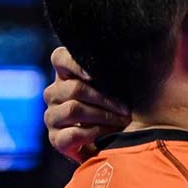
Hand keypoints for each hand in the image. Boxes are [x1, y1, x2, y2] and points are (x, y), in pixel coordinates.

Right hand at [43, 47, 130, 162]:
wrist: (124, 141)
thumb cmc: (127, 105)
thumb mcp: (126, 84)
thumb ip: (123, 66)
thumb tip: (134, 47)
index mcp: (69, 74)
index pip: (60, 58)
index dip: (74, 63)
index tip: (95, 75)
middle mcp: (55, 93)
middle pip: (74, 88)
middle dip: (105, 99)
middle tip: (127, 109)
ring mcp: (53, 117)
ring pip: (73, 109)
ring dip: (104, 116)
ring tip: (123, 122)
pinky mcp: (56, 139)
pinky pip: (71, 134)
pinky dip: (94, 134)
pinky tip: (108, 136)